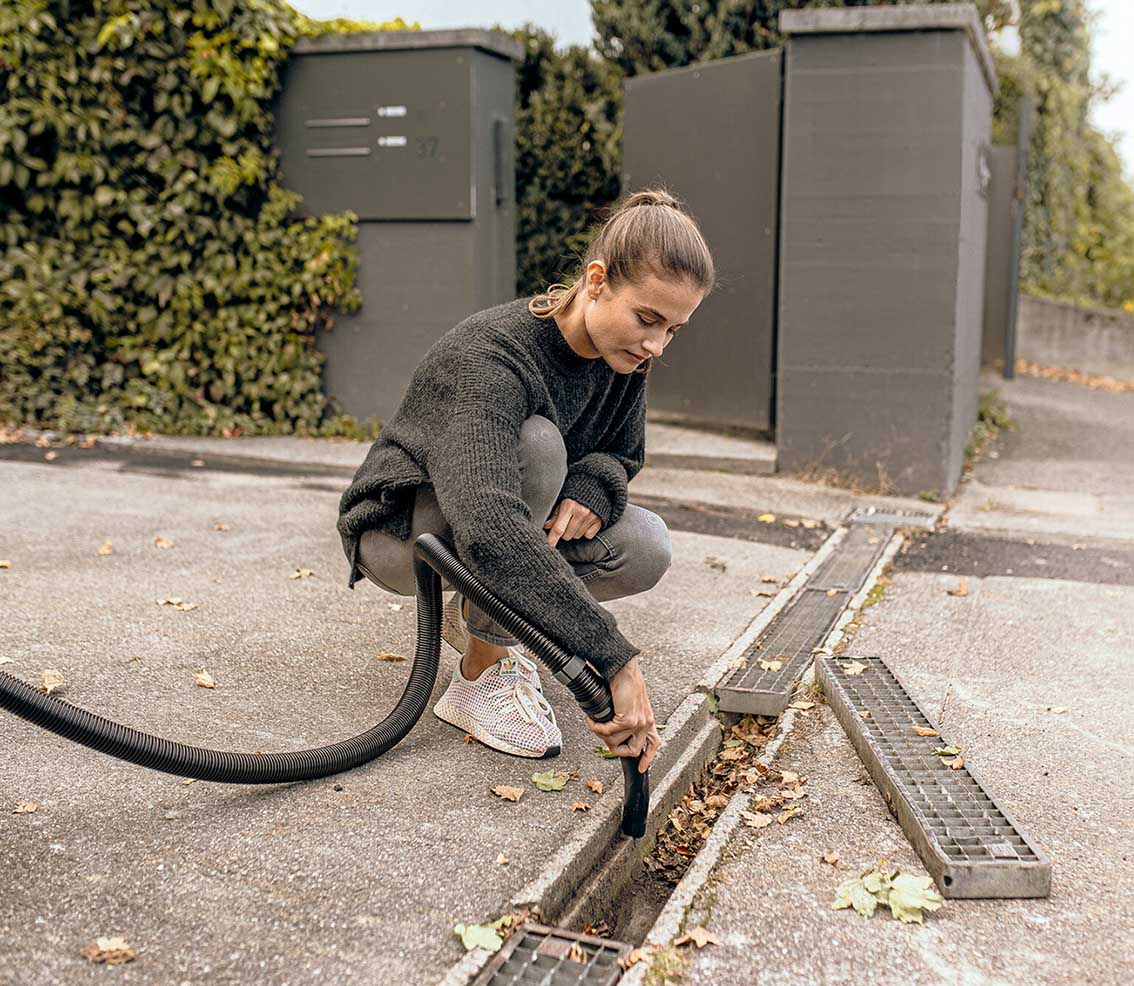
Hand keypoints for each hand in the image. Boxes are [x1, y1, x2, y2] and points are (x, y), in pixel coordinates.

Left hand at [544, 497, 600, 547]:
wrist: (597, 485)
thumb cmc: (576, 492)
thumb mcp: (563, 499)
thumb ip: (555, 513)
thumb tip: (546, 526)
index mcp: (569, 505)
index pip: (558, 528)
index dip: (552, 539)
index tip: (548, 547)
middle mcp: (581, 512)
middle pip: (567, 536)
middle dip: (564, 532)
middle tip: (566, 521)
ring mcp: (591, 517)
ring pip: (576, 536)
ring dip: (574, 532)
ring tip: (576, 520)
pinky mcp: (599, 521)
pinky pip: (588, 536)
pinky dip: (585, 532)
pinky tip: (585, 522)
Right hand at [585, 657, 660, 773]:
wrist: (622, 668)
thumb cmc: (623, 681)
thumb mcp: (629, 702)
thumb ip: (627, 716)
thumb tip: (614, 729)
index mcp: (647, 719)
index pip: (654, 743)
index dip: (648, 758)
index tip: (640, 768)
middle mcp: (646, 723)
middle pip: (632, 750)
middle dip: (614, 748)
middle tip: (603, 739)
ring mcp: (638, 722)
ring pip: (615, 742)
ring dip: (601, 734)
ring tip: (595, 722)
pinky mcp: (628, 719)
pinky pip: (608, 732)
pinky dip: (596, 727)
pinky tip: (592, 719)